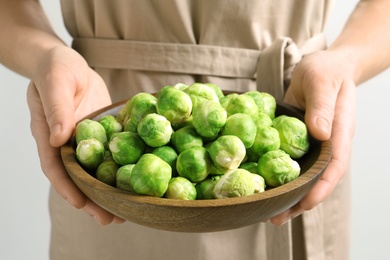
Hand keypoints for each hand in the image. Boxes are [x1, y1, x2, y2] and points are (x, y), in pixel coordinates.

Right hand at [27, 45, 123, 224]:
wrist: (68, 62)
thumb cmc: (56, 68)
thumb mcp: (55, 83)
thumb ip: (57, 109)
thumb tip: (60, 138)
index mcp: (49, 135)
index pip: (55, 167)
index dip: (67, 187)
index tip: (81, 204)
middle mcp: (67, 143)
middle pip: (78, 177)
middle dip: (93, 199)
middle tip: (110, 219)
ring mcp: (86, 140)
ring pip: (96, 170)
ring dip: (109, 190)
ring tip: (127, 211)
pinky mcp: (102, 133)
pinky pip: (112, 153)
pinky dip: (121, 168)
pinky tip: (137, 179)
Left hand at [270, 50, 356, 224]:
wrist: (322, 66)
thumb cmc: (326, 70)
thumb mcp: (321, 82)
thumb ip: (321, 106)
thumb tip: (320, 133)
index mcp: (339, 132)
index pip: (334, 166)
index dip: (321, 187)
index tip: (304, 203)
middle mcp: (328, 143)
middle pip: (317, 179)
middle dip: (299, 201)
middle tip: (275, 218)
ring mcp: (313, 144)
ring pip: (303, 174)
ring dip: (287, 193)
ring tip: (267, 211)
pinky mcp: (298, 140)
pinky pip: (290, 161)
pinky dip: (279, 175)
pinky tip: (263, 184)